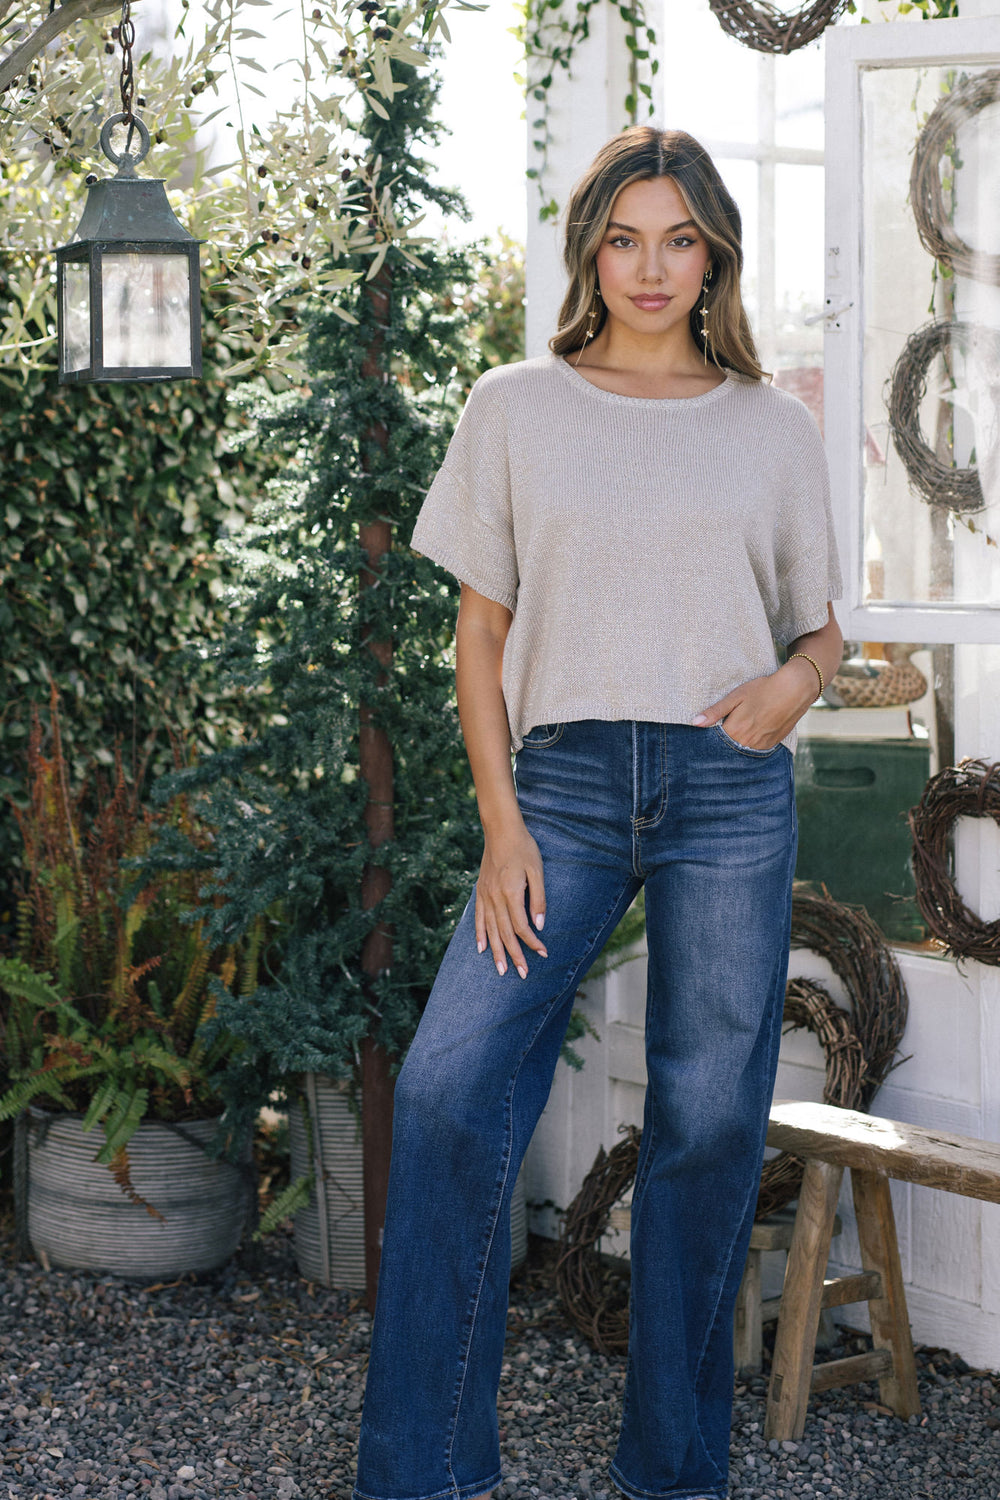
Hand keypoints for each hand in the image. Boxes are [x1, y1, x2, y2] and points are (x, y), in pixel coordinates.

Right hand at [475, 819, 547, 978]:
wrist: (501, 830)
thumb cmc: (524, 848)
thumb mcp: (538, 870)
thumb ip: (539, 898)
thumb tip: (539, 925)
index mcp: (511, 892)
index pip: (521, 926)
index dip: (532, 942)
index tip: (543, 953)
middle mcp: (495, 897)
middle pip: (504, 933)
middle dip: (514, 955)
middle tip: (522, 974)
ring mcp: (485, 895)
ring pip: (490, 930)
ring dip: (496, 952)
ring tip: (501, 970)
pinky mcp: (480, 891)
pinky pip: (478, 918)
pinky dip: (479, 934)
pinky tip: (481, 948)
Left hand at [692, 658, 819, 749]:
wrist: (794, 690)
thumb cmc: (763, 689)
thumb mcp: (736, 696)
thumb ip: (715, 711)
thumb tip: (694, 723)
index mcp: (735, 730)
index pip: (714, 743)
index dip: (707, 741)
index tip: (701, 739)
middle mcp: (747, 742)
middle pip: (727, 750)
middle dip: (720, 746)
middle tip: (717, 739)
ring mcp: (761, 745)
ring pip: (741, 752)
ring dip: (735, 747)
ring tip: (734, 735)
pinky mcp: (772, 744)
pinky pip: (755, 751)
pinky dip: (748, 747)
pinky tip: (746, 737)